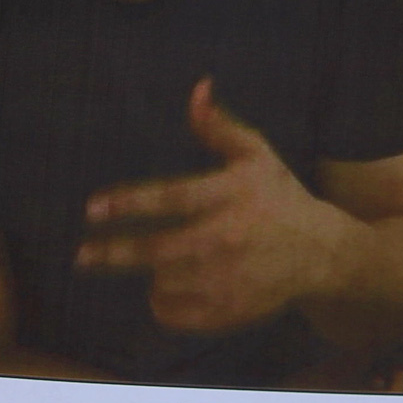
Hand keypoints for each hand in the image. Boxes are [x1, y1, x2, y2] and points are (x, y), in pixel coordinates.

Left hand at [76, 79, 354, 334]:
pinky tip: (164, 291)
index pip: (171, 198)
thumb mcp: (255, 154)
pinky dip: (164, 305)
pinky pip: (180, 314)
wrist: (321, 252)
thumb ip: (219, 125)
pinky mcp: (233, 311)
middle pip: (159, 251)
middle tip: (82, 255)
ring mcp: (232, 280)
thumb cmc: (278, 196)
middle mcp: (230, 239)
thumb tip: (197, 87)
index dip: (128, 203)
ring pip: (165, 284)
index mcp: (232, 195)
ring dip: (147, 276)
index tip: (91, 208)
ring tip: (146, 266)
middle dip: (114, 254)